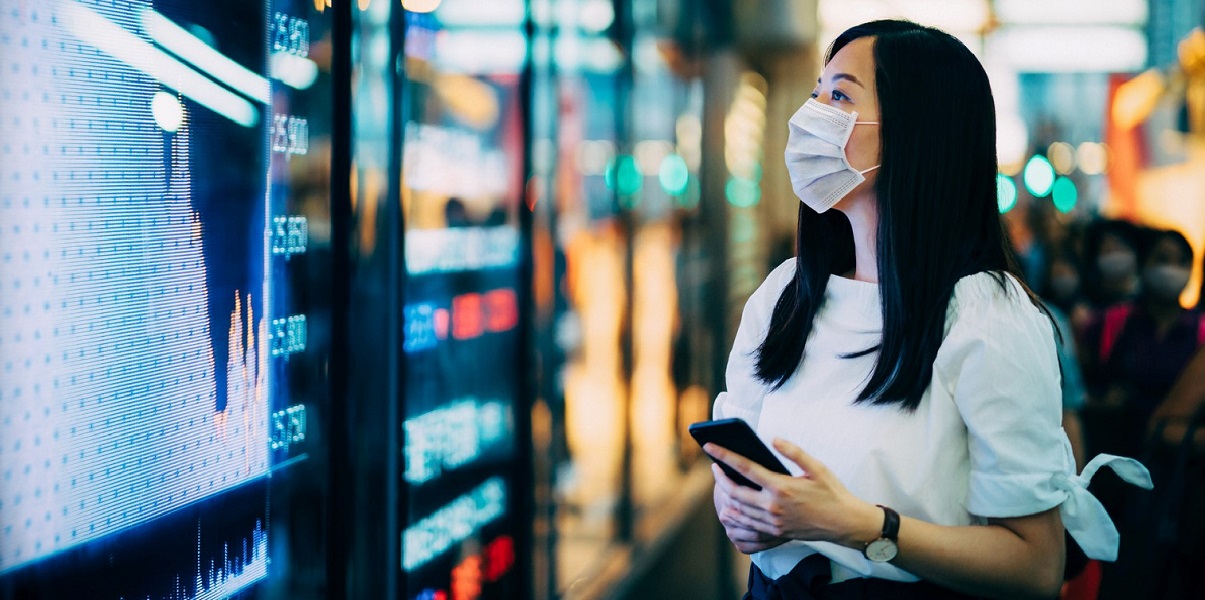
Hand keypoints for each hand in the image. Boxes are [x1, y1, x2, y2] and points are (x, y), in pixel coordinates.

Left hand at [705, 439, 880, 549]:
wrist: (844, 523)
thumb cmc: (831, 492)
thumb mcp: (816, 467)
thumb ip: (793, 451)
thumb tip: (773, 439)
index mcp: (781, 487)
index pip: (745, 468)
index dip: (724, 456)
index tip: (710, 446)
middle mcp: (773, 506)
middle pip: (735, 492)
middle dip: (720, 478)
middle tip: (714, 466)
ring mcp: (773, 522)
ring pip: (738, 510)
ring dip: (725, 496)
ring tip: (721, 483)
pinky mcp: (775, 533)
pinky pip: (747, 524)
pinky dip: (736, 513)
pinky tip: (732, 505)